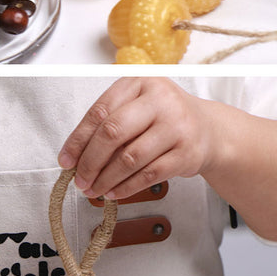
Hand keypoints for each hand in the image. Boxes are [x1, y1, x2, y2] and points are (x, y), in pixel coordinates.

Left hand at [57, 78, 214, 200]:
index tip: (66, 159)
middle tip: (79, 179)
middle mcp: (161, 100)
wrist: (210, 130)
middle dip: (90, 161)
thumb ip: (108, 123)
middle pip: (113, 133)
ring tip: (93, 189)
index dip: (78, 139)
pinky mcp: (188, 153)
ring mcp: (177, 126)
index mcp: (139, 83)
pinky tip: (113, 192)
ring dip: (106, 178)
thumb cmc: (163, 118)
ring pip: (130, 158)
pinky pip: (149, 174)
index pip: (99, 112)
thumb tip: (75, 157)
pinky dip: (126, 187)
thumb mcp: (136, 107)